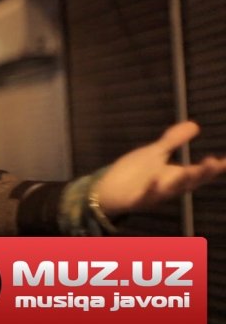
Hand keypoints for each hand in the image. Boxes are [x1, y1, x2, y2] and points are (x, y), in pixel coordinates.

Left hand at [93, 121, 225, 215]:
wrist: (109, 189)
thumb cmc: (135, 172)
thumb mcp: (155, 153)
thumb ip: (173, 140)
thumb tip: (195, 125)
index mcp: (175, 176)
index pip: (199, 172)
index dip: (214, 167)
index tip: (225, 161)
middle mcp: (169, 187)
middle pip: (189, 181)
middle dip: (202, 174)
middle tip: (214, 163)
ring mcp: (153, 194)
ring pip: (171, 190)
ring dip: (180, 182)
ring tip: (189, 172)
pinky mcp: (136, 199)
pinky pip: (145, 195)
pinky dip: (151, 189)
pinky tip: (154, 179)